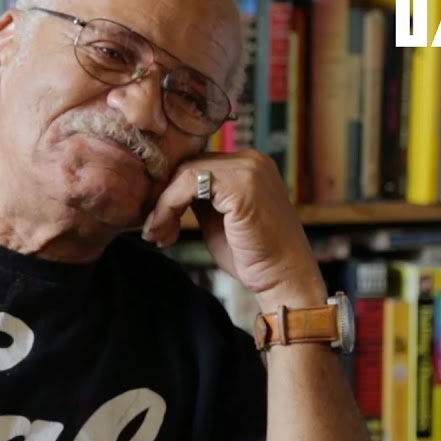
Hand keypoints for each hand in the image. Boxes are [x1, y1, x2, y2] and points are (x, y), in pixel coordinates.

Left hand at [141, 150, 326, 309]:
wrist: (285, 280)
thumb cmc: (254, 258)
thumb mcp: (219, 221)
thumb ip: (200, 200)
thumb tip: (167, 191)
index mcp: (249, 166)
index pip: (197, 165)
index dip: (172, 192)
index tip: (159, 223)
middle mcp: (251, 160)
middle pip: (189, 165)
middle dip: (165, 198)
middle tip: (155, 231)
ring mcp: (248, 169)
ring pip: (185, 172)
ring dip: (164, 205)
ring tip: (159, 234)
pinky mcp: (241, 184)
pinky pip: (189, 182)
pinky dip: (169, 206)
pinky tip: (167, 231)